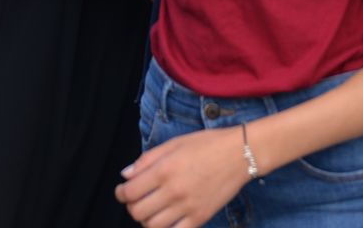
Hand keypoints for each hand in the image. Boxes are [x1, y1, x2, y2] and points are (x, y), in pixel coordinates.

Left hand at [117, 127, 250, 225]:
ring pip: (152, 226)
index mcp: (164, 170)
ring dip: (147, 219)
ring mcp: (188, 207)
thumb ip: (147, 159)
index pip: (129, 192)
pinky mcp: (201, 218)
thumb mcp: (174, 143)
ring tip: (153, 209)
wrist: (240, 154)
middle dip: (132, 206)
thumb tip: (126, 175)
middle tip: (137, 199)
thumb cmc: (208, 144)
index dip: (121, 193)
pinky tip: (168, 219)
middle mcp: (173, 190)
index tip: (123, 190)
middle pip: (137, 212)